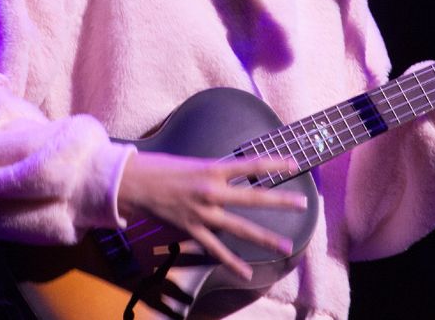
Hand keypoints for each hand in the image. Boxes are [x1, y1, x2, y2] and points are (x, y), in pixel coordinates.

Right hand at [117, 151, 305, 280]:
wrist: (131, 183)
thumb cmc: (160, 168)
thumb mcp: (192, 163)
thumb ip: (214, 172)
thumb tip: (232, 177)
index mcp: (212, 168)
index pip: (250, 164)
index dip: (274, 163)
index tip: (295, 164)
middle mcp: (211, 191)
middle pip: (253, 197)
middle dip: (280, 201)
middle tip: (303, 204)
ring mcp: (203, 213)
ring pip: (240, 228)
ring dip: (265, 238)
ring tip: (286, 247)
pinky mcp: (192, 229)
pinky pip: (216, 249)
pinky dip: (232, 261)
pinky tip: (246, 272)